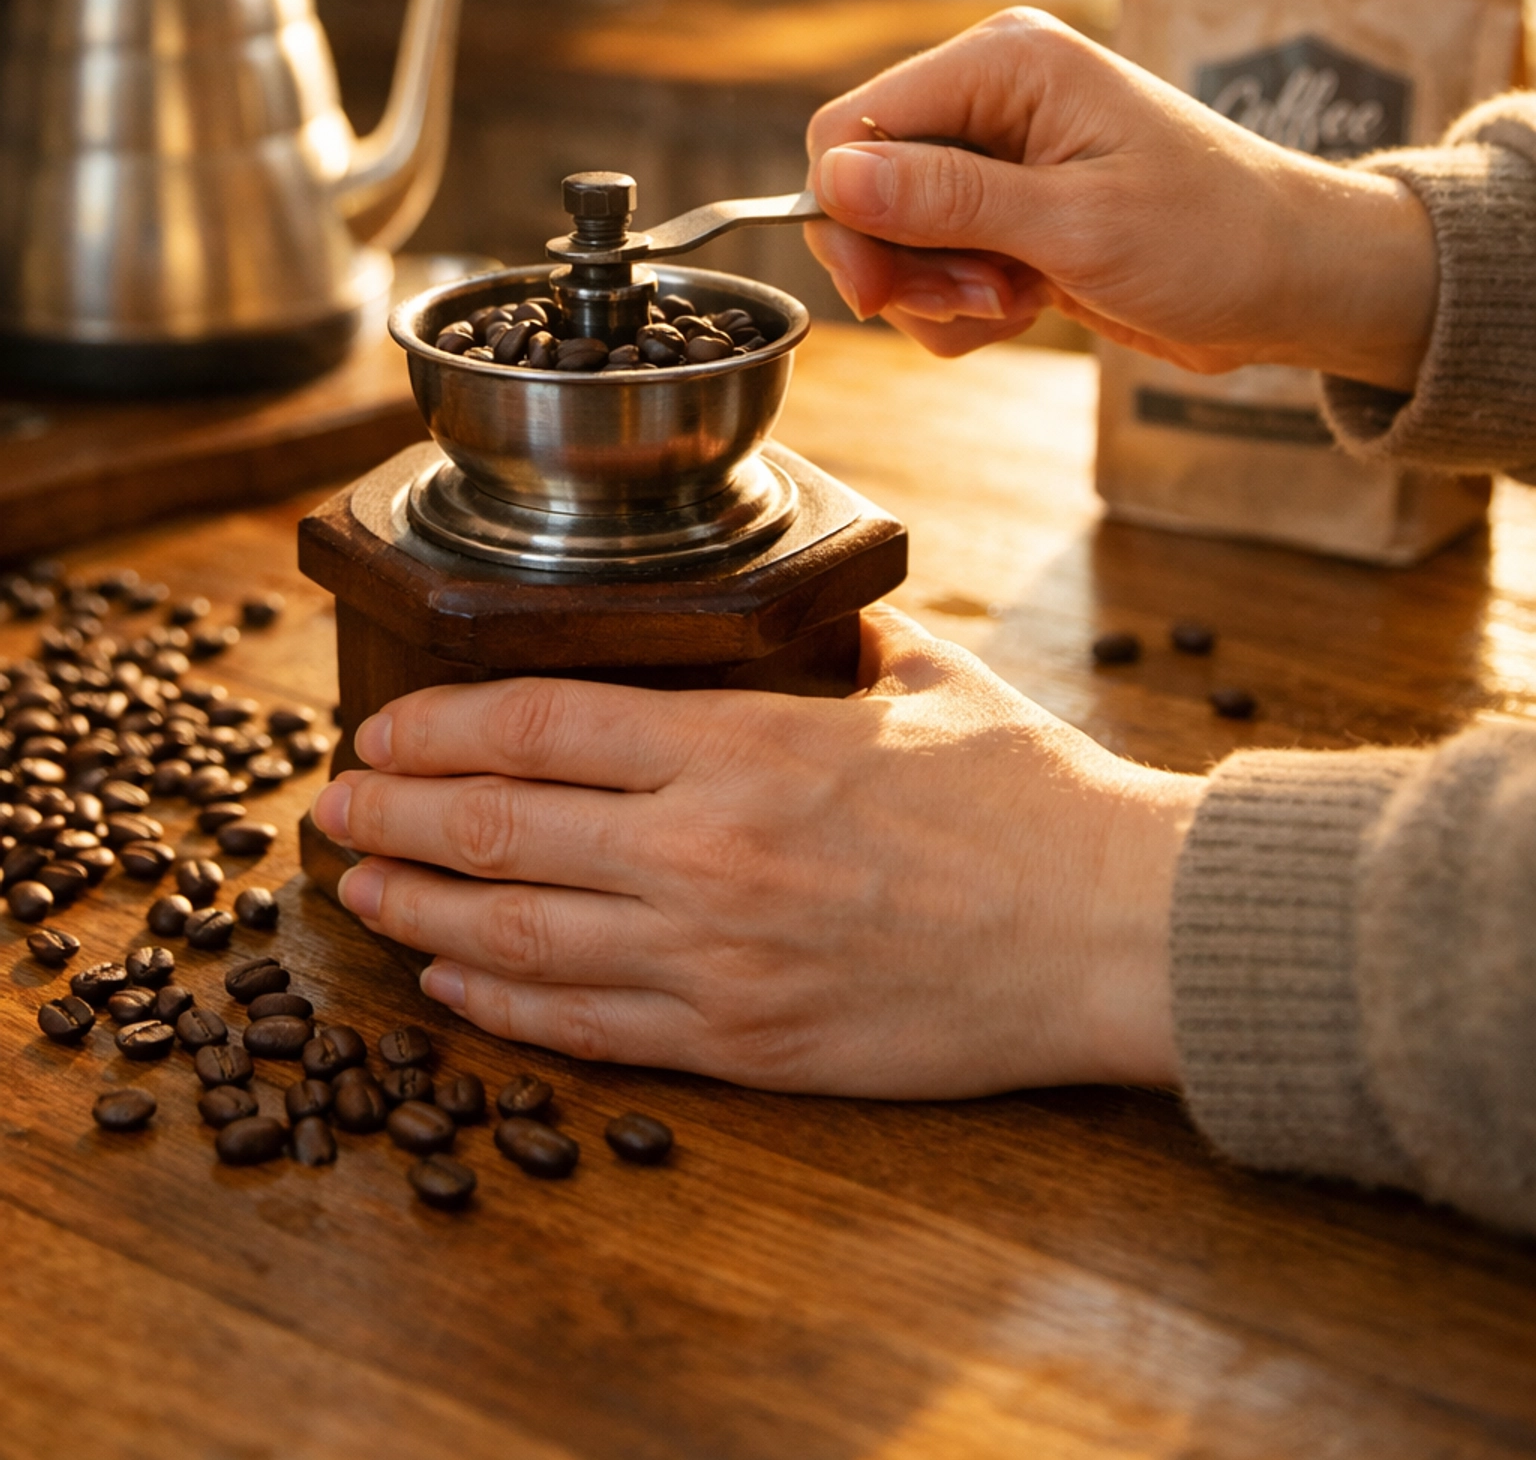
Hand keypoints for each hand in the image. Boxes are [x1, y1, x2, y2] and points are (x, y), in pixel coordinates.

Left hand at [310, 606, 1200, 1097]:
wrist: (1109, 935)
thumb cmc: (1027, 799)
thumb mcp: (922, 678)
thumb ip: (828, 639)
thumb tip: (779, 607)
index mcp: (748, 743)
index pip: (543, 721)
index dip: (440, 724)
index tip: (382, 726)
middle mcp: (708, 851)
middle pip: (499, 827)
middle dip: (394, 813)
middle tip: (329, 806)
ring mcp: (717, 957)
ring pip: (518, 934)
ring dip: (417, 909)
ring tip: (356, 889)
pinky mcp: (743, 1041)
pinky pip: (587, 1024)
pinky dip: (500, 1004)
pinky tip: (450, 981)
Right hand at [804, 6, 1436, 388]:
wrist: (1299, 284)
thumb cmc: (1216, 238)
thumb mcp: (1076, 224)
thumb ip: (947, 200)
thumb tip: (834, 178)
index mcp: (1003, 62)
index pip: (850, 126)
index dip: (849, 213)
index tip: (887, 289)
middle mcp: (991, 98)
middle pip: (862, 186)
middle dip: (903, 263)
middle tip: (980, 300)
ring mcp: (999, 159)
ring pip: (895, 239)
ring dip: (939, 294)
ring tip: (1018, 301)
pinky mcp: (1011, 215)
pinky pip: (937, 268)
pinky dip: (964, 307)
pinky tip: (1029, 308)